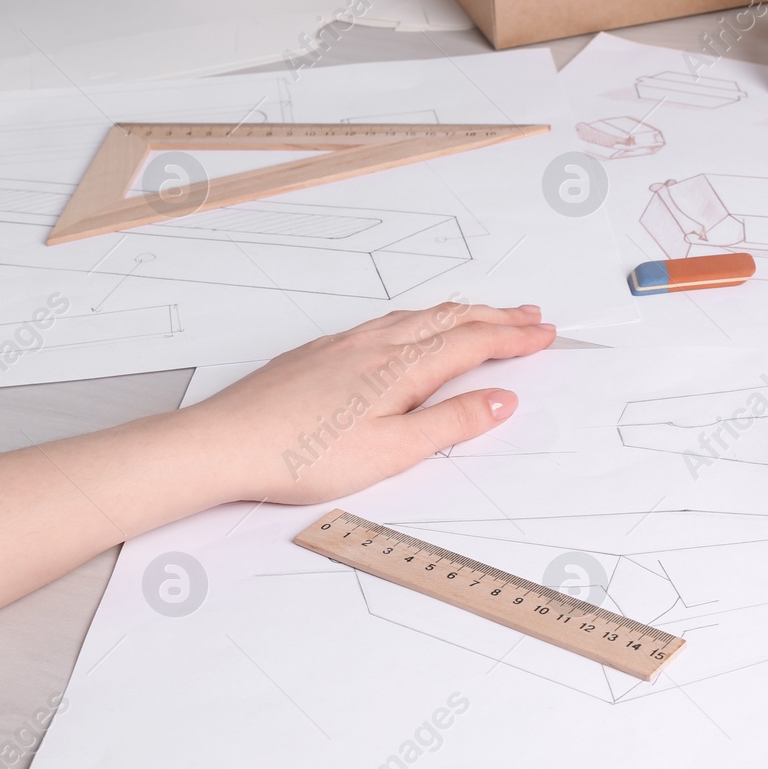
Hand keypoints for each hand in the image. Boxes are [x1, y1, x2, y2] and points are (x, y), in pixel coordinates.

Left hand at [184, 303, 555, 504]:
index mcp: (401, 369)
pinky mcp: (321, 352)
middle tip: (530, 316)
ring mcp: (346, 344)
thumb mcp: (392, 452)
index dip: (514, 337)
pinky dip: (421, 317)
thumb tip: (501, 401)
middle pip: (450, 318)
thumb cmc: (300, 456)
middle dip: (496, 315)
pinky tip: (413, 327)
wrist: (223, 443)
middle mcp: (377, 345)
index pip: (473, 343)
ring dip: (460, 312)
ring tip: (484, 314)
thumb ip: (451, 424)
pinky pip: (387, 320)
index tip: (544, 335)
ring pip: (418, 315)